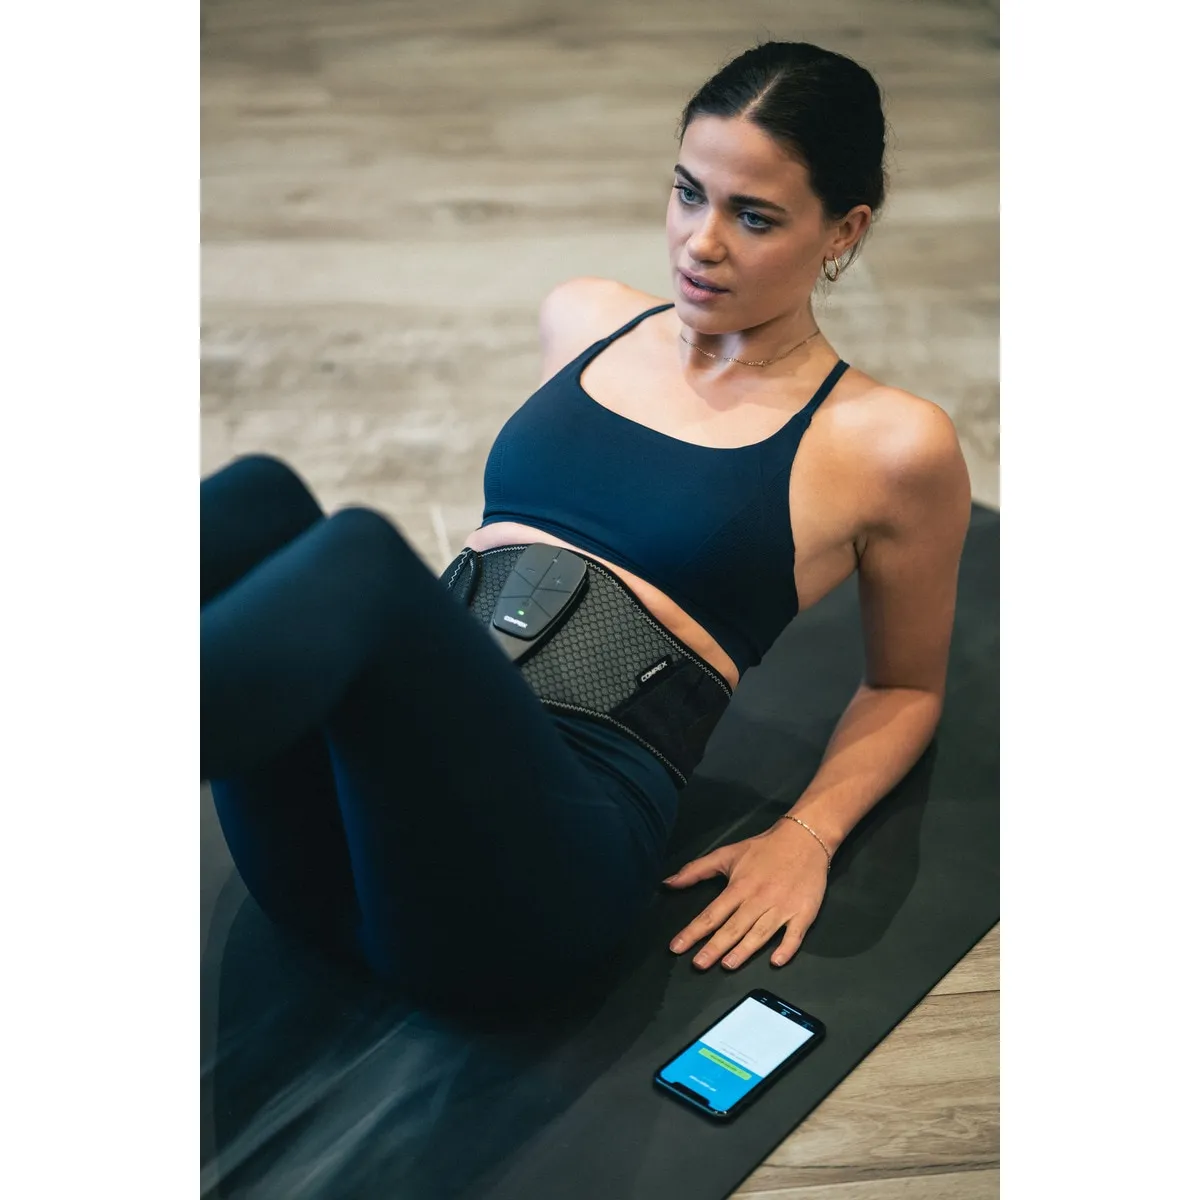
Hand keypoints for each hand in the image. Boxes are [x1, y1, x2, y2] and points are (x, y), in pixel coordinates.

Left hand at [662, 820, 829, 969]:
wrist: (804, 838)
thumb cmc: (764, 848)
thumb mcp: (726, 854)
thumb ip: (696, 870)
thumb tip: (668, 883)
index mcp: (739, 887)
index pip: (711, 913)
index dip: (692, 931)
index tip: (677, 947)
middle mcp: (758, 899)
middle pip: (733, 927)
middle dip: (714, 947)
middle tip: (698, 964)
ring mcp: (782, 907)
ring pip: (760, 933)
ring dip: (744, 950)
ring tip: (727, 964)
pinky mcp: (804, 913)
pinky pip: (795, 935)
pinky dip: (786, 948)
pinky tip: (775, 961)